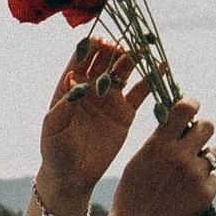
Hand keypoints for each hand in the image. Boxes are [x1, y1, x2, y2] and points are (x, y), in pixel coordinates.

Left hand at [37, 34, 147, 211]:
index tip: (101, 40)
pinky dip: (151, 79)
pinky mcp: (126, 112)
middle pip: (105, 60)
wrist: (72, 176)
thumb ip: (63, 104)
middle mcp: (92, 87)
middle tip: (127, 42)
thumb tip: (73, 80)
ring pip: (123, 71)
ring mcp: (110, 98)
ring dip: (133, 59)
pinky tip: (162, 67)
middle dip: (115, 49)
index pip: (81, 58)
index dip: (91, 47)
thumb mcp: (53, 126)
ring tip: (144, 50)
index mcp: (71, 85)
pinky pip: (141, 92)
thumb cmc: (55, 150)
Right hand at [110, 96, 215, 215]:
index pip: (185, 108)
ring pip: (214, 155)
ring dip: (204, 160)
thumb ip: (160, 142)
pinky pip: (214, 179)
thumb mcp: (138, 160)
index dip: (192, 104)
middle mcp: (180, 155)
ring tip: (189, 174)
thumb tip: (179, 126)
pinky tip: (189, 193)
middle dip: (203, 131)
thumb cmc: (132, 195)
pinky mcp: (205, 194)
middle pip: (208, 126)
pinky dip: (205, 184)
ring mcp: (195, 175)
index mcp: (160, 143)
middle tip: (196, 141)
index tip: (193, 108)